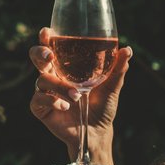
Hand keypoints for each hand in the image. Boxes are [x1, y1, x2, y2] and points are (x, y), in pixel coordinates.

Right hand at [30, 29, 131, 160]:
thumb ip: (118, 69)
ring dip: (59, 86)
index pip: (52, 49)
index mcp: (66, 68)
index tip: (47, 32)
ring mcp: (45, 92)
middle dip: (40, 53)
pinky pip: (38, 99)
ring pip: (42, 80)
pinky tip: (64, 106)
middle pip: (37, 58)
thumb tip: (127, 50)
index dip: (46, 39)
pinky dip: (52, 101)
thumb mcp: (112, 87)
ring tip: (77, 96)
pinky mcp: (41, 108)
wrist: (97, 132)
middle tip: (49, 55)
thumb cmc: (102, 107)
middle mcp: (53, 77)